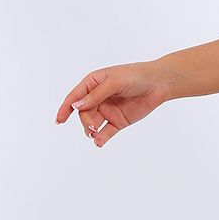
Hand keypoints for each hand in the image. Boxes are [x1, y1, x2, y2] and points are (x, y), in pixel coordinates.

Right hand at [53, 61, 168, 146]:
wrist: (159, 84)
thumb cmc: (136, 76)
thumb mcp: (114, 83)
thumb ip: (95, 95)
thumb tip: (76, 106)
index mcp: (93, 83)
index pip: (75, 97)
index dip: (65, 108)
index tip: (59, 120)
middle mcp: (98, 97)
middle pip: (84, 113)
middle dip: (85, 121)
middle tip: (92, 127)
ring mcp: (108, 110)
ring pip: (93, 123)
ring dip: (91, 130)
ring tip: (95, 135)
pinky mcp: (118, 121)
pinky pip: (106, 132)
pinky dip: (101, 138)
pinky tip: (99, 143)